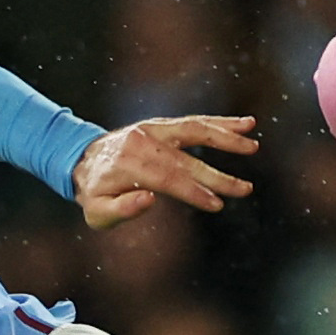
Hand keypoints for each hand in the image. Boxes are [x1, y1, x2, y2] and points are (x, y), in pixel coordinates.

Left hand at [74, 116, 257, 230]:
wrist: (82, 160)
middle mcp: (143, 141)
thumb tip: (149, 200)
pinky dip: (220, 123)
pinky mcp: (163, 125)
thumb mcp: (97, 211)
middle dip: (217, 176)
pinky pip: (194, 123)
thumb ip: (121, 209)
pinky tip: (245, 124)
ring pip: (195, 131)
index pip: (167, 179)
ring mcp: (154, 129)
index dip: (193, 192)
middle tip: (245, 189)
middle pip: (186, 160)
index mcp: (128, 164)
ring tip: (253, 145)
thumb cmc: (94, 193)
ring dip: (226, 138)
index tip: (217, 203)